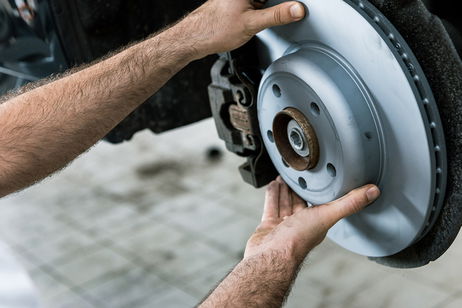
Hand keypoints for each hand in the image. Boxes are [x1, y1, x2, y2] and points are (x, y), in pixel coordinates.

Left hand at [177, 0, 305, 58]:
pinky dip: (263, 9)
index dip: (285, 3)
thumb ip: (277, 16)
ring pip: (263, 0)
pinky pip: (257, 3)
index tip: (296, 7)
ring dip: (271, 7)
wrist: (195, 38)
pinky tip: (259, 19)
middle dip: (278, 5)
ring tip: (270, 17)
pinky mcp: (238, 2)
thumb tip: (297, 9)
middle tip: (290, 12)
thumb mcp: (252, 24)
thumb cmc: (215, 30)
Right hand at [244, 177, 380, 262]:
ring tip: (285, 177)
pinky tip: (274, 185)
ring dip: (286, 189)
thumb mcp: (327, 215)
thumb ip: (349, 203)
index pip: (321, 203)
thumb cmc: (298, 241)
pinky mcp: (269, 225)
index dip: (321, 190)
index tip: (322, 177)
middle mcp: (301, 224)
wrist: (271, 255)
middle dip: (301, 188)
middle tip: (301, 174)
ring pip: (286, 202)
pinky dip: (273, 194)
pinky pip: (272, 206)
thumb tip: (373, 191)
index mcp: (317, 222)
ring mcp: (284, 225)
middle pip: (301, 201)